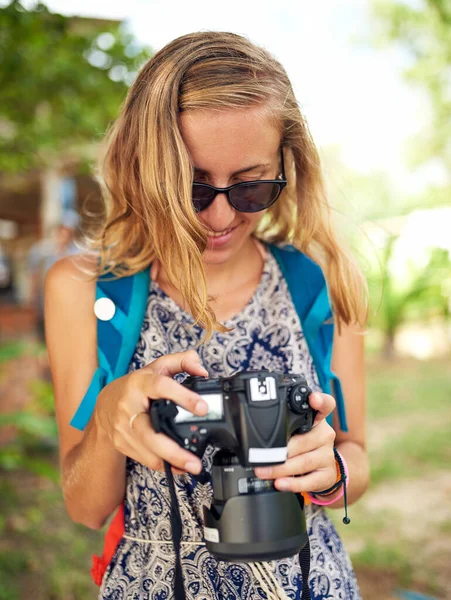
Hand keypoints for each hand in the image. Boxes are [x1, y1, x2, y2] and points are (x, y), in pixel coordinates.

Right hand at [94, 350, 209, 475]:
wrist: (105, 404)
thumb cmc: (136, 386)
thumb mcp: (157, 367)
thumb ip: (182, 362)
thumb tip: (202, 370)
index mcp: (140, 384)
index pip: (161, 387)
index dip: (183, 396)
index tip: (203, 408)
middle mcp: (129, 407)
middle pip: (150, 432)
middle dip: (173, 449)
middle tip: (195, 460)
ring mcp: (124, 428)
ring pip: (148, 449)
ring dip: (172, 462)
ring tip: (192, 466)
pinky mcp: (123, 443)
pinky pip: (145, 458)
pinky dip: (164, 465)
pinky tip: (180, 468)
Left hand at [254, 392, 336, 493]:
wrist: (321, 468)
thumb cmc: (302, 443)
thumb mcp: (294, 430)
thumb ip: (281, 424)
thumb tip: (255, 424)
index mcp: (317, 418)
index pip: (325, 404)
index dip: (320, 401)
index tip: (313, 399)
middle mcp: (325, 434)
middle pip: (303, 441)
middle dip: (279, 451)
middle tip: (260, 457)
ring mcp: (327, 455)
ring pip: (304, 462)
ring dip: (281, 469)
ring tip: (263, 471)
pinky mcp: (327, 474)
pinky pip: (309, 481)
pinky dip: (292, 483)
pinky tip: (280, 483)